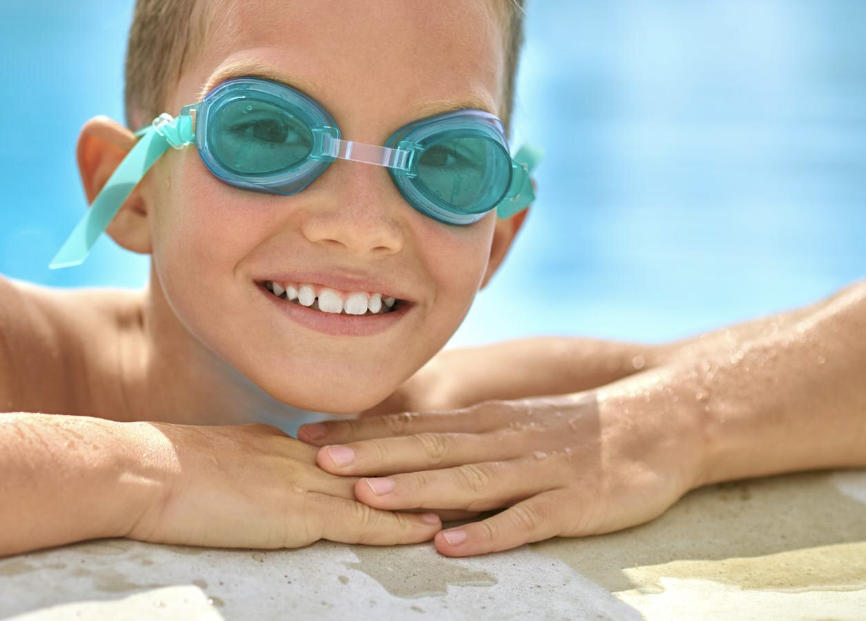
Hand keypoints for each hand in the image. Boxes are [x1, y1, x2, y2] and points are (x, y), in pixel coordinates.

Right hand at [122, 421, 443, 549]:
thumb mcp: (208, 462)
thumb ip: (238, 470)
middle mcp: (298, 456)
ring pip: (380, 489)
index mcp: (277, 443)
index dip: (388, 452)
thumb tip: (246, 483)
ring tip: (472, 496)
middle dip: (424, 466)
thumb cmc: (154, 471)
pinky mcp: (295, 514)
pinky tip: (432, 530)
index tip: (425, 451)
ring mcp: (300, 482)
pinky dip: (400, 527)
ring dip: (426, 494)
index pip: (347, 448)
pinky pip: (360, 522)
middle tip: (468, 464)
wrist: (139, 470)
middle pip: (377, 461)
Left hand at [297, 375, 706, 555]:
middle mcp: (501, 439)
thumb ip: (462, 439)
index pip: (411, 425)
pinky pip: (525, 520)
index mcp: (483, 422)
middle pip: (427, 449)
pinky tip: (453, 547)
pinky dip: (488, 534)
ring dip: (416, 490)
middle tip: (317, 460)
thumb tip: (401, 453)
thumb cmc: (576, 431)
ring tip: (367, 497)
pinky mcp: (573, 502)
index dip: (359, 431)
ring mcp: (537, 470)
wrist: (660, 421)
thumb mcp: (511, 424)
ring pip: (467, 480)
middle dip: (370, 455)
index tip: (307, 434)